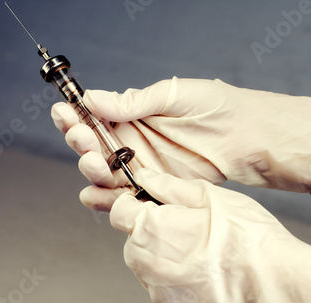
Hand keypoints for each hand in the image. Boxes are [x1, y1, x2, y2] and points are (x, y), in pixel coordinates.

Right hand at [51, 77, 310, 205]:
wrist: (246, 136)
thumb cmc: (214, 107)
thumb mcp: (171, 95)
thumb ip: (132, 102)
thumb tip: (92, 97)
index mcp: (131, 115)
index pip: (93, 116)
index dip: (74, 116)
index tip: (63, 113)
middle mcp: (130, 142)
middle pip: (91, 148)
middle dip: (80, 144)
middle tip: (83, 139)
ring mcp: (141, 167)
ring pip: (103, 174)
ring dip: (90, 171)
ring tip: (95, 164)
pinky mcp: (154, 188)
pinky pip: (124, 196)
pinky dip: (106, 199)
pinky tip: (97, 196)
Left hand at [110, 169, 310, 302]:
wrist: (278, 288)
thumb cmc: (249, 241)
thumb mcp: (209, 196)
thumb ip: (169, 186)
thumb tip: (146, 178)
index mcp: (151, 229)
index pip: (119, 212)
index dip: (134, 205)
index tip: (149, 205)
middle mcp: (148, 265)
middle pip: (135, 244)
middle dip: (153, 235)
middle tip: (189, 233)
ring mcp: (161, 296)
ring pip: (152, 272)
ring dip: (168, 263)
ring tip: (206, 258)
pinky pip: (170, 297)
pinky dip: (182, 290)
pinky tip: (209, 280)